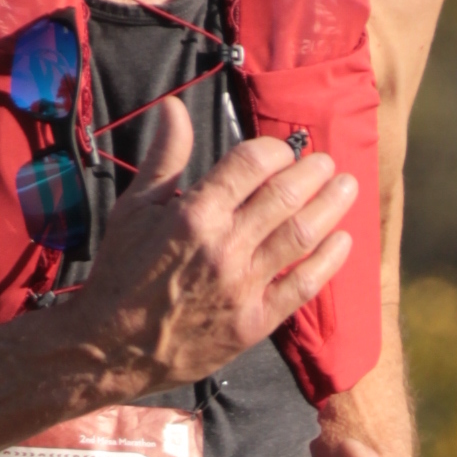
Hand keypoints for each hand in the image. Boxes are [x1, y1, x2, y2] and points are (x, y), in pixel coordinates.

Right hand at [71, 98, 358, 390]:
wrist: (110, 348)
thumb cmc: (120, 274)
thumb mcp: (133, 209)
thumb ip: (164, 158)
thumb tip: (175, 107)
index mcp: (194, 213)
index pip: (253, 163)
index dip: (276, 150)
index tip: (282, 151)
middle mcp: (223, 247)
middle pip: (285, 195)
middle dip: (313, 172)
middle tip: (326, 163)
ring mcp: (242, 286)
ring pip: (302, 234)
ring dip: (332, 205)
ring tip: (346, 187)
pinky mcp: (254, 322)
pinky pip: (302, 285)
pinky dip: (328, 260)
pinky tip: (343, 240)